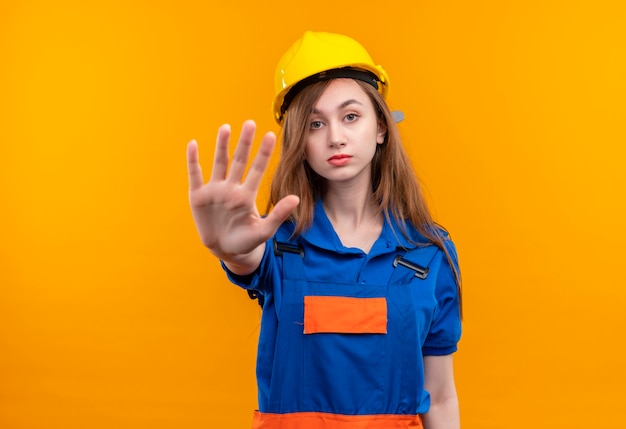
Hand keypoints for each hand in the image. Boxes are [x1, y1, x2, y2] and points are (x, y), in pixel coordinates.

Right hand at [186, 120, 298, 272]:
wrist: (225, 251)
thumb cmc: (246, 241)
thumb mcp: (264, 231)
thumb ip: (278, 214)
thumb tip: (296, 198)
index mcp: (247, 195)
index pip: (257, 169)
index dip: (263, 153)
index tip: (270, 135)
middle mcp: (231, 188)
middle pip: (239, 161)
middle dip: (244, 143)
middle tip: (250, 123)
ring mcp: (215, 191)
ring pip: (219, 163)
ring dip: (221, 145)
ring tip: (226, 128)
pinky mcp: (198, 197)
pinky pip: (195, 175)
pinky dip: (193, 161)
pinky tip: (192, 144)